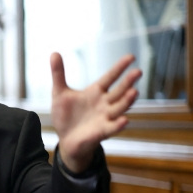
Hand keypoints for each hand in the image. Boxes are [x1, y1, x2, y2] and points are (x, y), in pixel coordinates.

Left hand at [50, 52, 141, 172]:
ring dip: (126, 101)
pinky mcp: (102, 132)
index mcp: (95, 92)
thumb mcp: (59, 93)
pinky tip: (124, 120)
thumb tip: (54, 53)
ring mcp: (105, 118)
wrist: (65, 140)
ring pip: (119, 108)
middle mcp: (104, 103)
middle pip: (119, 91)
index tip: (131, 57)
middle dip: (128, 82)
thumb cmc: (66, 116)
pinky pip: (112, 127)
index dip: (119, 67)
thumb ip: (58, 74)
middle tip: (138, 71)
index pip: (110, 77)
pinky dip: (118, 124)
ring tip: (134, 92)